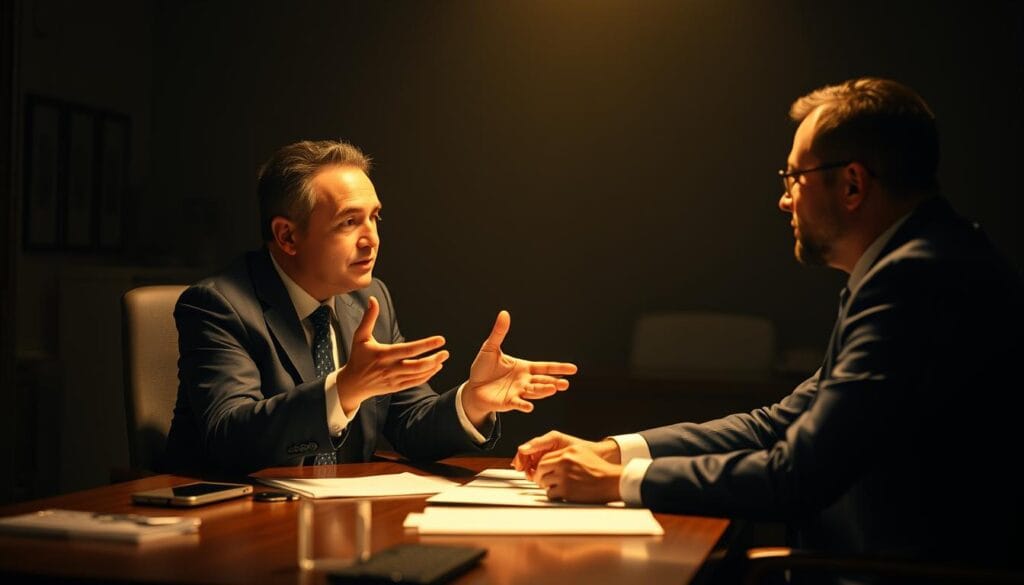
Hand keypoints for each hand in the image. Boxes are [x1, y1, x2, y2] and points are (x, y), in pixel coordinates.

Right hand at [336, 296, 448, 411]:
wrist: (352, 384)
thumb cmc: (357, 357)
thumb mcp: (360, 337)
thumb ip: (368, 318)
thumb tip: (372, 300)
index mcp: (383, 354)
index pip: (409, 349)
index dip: (426, 345)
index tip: (440, 340)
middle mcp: (390, 368)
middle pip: (417, 366)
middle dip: (434, 359)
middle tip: (446, 352)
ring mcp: (394, 379)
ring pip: (418, 375)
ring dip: (433, 367)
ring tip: (442, 358)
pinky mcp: (396, 387)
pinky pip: (415, 382)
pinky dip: (427, 376)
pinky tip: (434, 368)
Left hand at [461, 310, 577, 424]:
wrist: (473, 387)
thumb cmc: (483, 368)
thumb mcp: (490, 348)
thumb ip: (499, 333)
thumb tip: (504, 313)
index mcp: (524, 368)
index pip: (545, 368)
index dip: (559, 368)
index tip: (573, 369)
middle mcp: (525, 381)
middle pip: (543, 381)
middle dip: (554, 382)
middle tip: (565, 384)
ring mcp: (518, 392)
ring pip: (534, 392)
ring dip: (543, 391)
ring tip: (553, 389)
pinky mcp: (508, 402)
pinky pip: (517, 403)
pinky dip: (524, 405)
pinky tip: (530, 407)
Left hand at [533, 444, 622, 503]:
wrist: (610, 481)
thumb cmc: (599, 468)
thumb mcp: (582, 453)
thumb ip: (565, 455)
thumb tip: (550, 461)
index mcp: (568, 452)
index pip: (545, 457)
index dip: (541, 466)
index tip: (542, 471)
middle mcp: (564, 462)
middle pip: (541, 469)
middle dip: (540, 476)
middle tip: (542, 481)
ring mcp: (564, 477)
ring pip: (544, 482)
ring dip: (547, 486)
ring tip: (556, 487)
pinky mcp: (566, 490)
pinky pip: (550, 493)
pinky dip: (553, 495)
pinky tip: (560, 494)